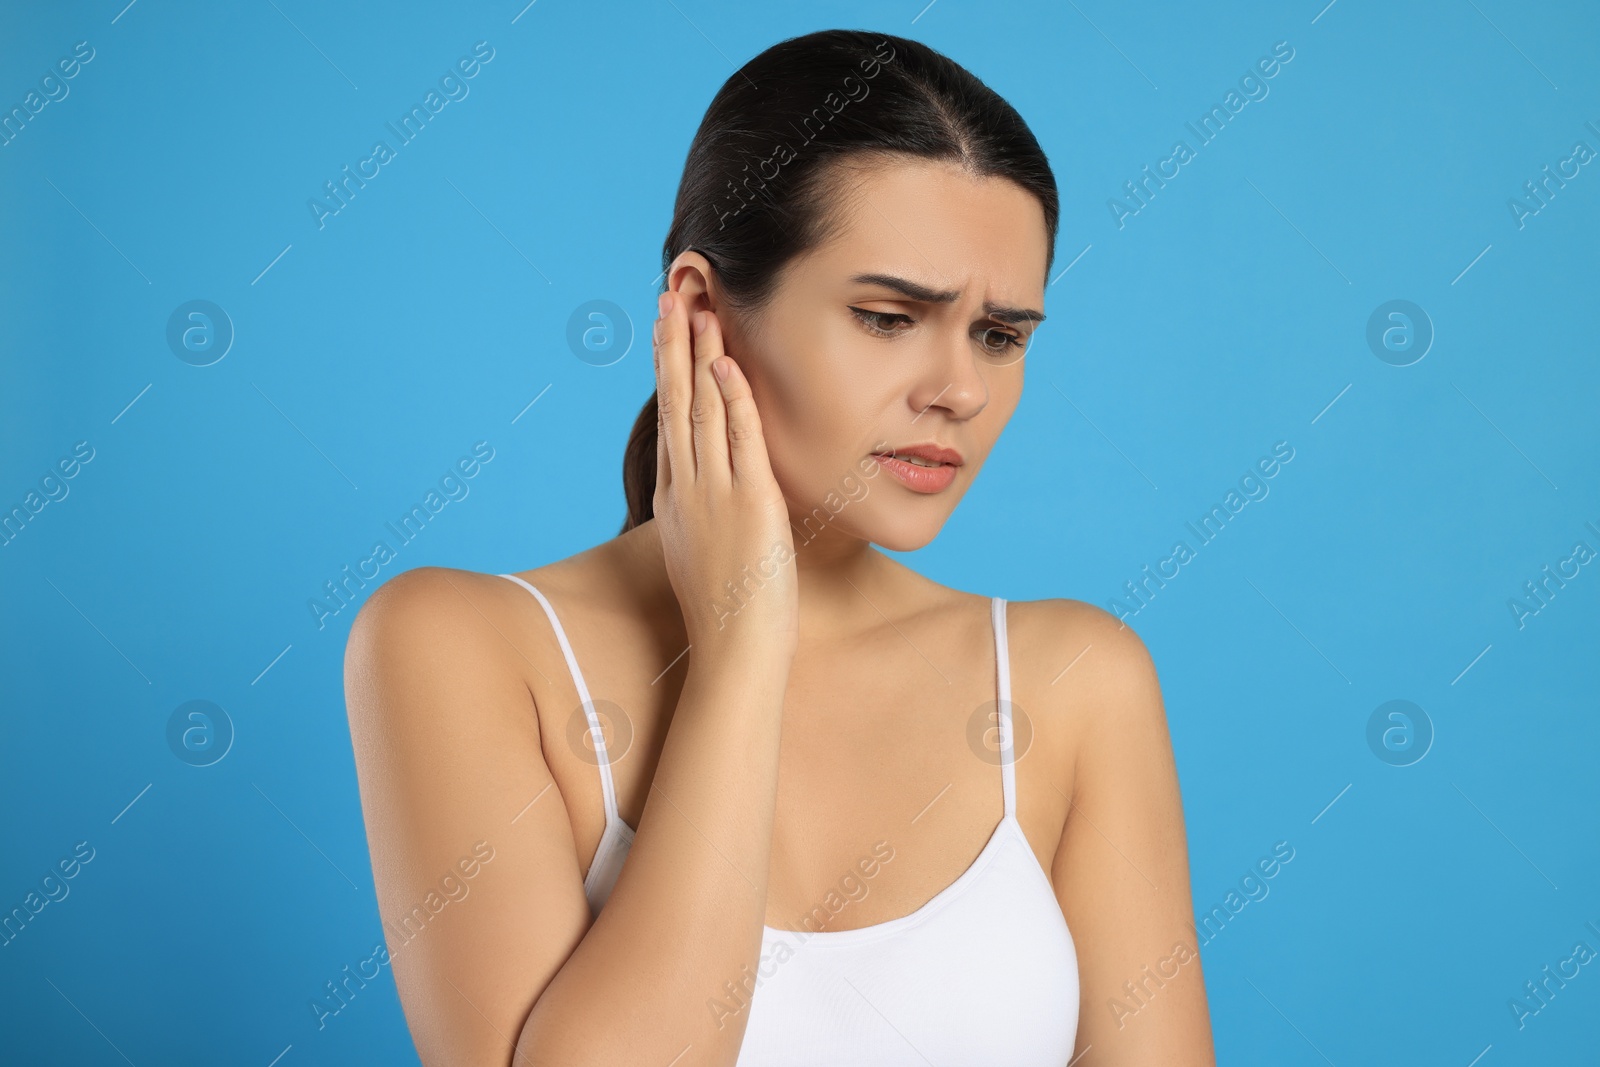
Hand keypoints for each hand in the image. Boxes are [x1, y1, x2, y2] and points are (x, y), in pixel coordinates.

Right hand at [651, 292, 798, 649]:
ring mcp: (714, 495)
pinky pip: (739, 440)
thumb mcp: (710, 556)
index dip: (670, 374)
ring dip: (699, 357)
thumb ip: (711, 520)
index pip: (671, 423)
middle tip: (669, 298)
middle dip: (673, 348)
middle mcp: (687, 491)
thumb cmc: (729, 615)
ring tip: (695, 309)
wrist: (734, 654)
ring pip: (701, 411)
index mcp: (676, 502)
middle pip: (676, 405)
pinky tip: (727, 363)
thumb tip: (722, 504)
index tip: (668, 333)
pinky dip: (732, 398)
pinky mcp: (749, 504)